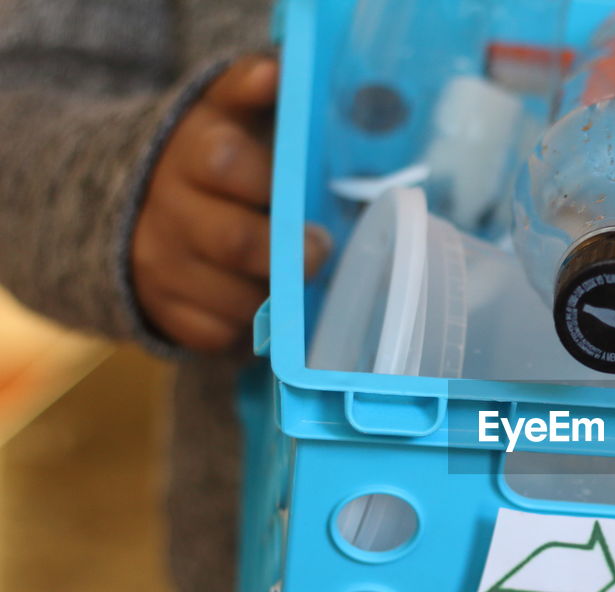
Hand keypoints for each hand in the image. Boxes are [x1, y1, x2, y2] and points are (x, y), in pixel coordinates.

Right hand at [132, 56, 329, 351]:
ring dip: (277, 297)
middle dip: (291, 254)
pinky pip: (219, 334)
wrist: (131, 205)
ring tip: (294, 282)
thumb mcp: (226, 111)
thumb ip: (252, 86)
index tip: (306, 198)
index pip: (226, 164)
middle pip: (236, 242)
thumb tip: (280, 71)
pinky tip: (264, 308)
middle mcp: (168, 211)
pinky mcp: (163, 313)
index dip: (272, 184)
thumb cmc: (213, 159)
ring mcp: (160, 265)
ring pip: (236, 298)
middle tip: (320, 252)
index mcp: (191, 155)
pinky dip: (250, 328)